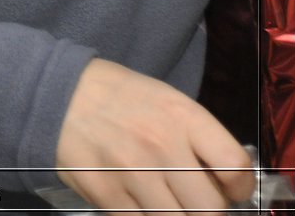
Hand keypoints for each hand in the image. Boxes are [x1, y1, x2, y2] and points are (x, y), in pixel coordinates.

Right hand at [55, 58, 253, 215]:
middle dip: (207, 210)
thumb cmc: (118, 97)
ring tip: (162, 200)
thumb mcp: (165, 101)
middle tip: (193, 201)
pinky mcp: (103, 191)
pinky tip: (135, 201)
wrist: (54, 91)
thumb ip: (197, 139)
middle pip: (210, 208)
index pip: (236, 167)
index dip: (240, 188)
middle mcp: (161, 144)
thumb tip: (224, 185)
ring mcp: (131, 171)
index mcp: (183, 116)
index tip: (229, 189)